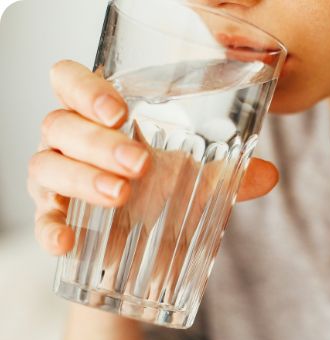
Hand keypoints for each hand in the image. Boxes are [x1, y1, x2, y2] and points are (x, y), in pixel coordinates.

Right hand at [28, 60, 278, 257]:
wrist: (142, 247)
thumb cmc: (160, 198)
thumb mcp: (192, 182)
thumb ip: (226, 175)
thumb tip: (269, 174)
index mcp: (101, 121)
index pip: (71, 83)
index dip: (86, 89)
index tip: (120, 111)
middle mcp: (72, 143)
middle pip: (61, 124)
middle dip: (98, 142)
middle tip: (139, 164)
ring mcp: (58, 180)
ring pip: (46, 165)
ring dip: (82, 178)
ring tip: (121, 194)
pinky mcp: (55, 217)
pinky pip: (41, 219)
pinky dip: (49, 228)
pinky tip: (66, 243)